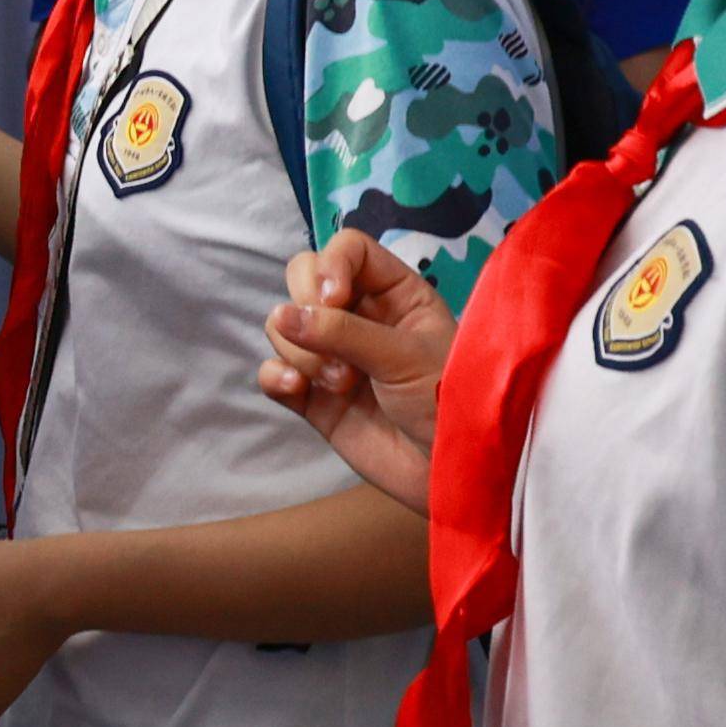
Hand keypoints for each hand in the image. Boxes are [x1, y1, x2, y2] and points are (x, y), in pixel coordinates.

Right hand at [261, 230, 457, 508]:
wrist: (450, 476)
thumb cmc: (447, 403)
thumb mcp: (404, 358)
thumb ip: (344, 332)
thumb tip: (281, 316)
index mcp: (397, 294)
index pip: (347, 250)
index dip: (330, 265)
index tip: (332, 299)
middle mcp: (362, 317)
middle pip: (304, 278)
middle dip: (305, 308)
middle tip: (329, 344)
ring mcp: (335, 356)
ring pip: (285, 326)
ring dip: (302, 352)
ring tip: (341, 384)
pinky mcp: (315, 398)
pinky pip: (275, 372)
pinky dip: (276, 377)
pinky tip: (295, 390)